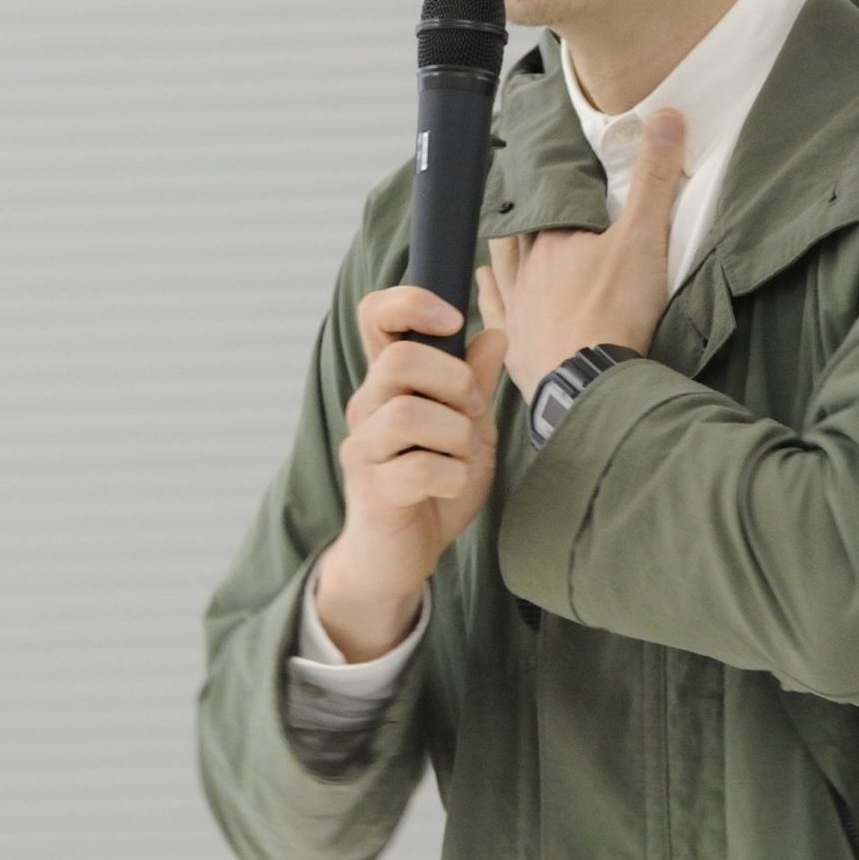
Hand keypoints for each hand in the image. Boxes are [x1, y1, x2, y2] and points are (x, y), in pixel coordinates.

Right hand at [316, 286, 509, 656]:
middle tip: (472, 410)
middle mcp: (368, 407)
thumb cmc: (433, 487)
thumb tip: (494, 335)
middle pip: (398, 360)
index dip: (411, 302)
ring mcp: (364, 448)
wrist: (402, 556)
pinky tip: (451, 485)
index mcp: (391, 383)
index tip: (453, 320)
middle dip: (454, 381)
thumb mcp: (468, 429)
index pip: (376, 315)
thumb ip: (477, 384)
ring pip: (409, 414)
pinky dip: (452, 476)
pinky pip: (420, 468)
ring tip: (462, 456)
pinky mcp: (372, 489)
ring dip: (456, 434)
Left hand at [477, 106, 685, 403]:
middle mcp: (526, 268)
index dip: (545, 180)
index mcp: (554, 238)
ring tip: (502, 236)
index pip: (545, 197)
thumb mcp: (645, 236)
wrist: (588, 382)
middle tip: (523, 197)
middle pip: (519, 229)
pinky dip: (488, 296)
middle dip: (523, 213)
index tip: (541, 162)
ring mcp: (516, 307)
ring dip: (502, 250)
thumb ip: (654, 177)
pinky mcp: (515, 346)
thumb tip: (665, 114)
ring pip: (501, 266)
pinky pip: (493, 312)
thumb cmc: (615, 311)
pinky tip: (485, 286)